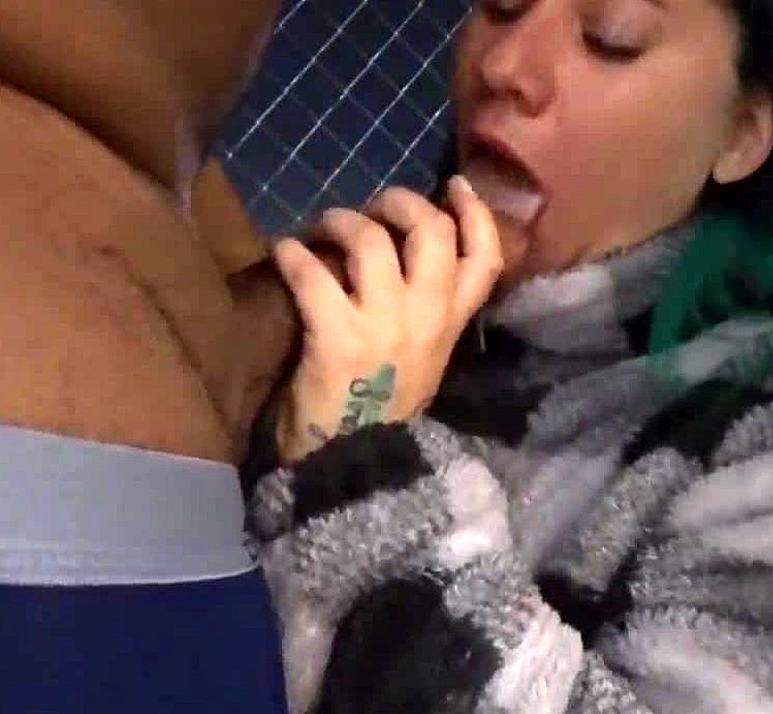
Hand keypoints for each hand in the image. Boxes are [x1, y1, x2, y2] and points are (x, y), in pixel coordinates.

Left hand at [273, 177, 502, 463]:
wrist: (351, 469)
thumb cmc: (382, 413)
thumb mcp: (422, 359)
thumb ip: (424, 313)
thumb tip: (398, 255)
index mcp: (453, 326)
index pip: (487, 258)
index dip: (474, 212)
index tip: (453, 185)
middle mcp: (428, 317)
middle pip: (433, 232)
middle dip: (403, 203)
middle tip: (376, 206)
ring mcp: (385, 324)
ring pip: (373, 240)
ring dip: (343, 221)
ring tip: (324, 227)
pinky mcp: (338, 335)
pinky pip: (313, 273)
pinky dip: (294, 254)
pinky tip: (284, 251)